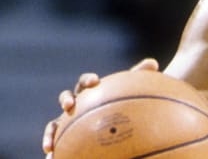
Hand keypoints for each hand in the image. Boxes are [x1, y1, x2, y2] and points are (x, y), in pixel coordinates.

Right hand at [42, 58, 158, 157]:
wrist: (114, 114)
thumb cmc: (122, 100)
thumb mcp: (131, 90)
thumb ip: (139, 77)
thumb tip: (153, 63)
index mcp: (89, 91)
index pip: (85, 82)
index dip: (88, 80)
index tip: (94, 82)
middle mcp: (76, 103)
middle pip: (66, 98)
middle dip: (66, 100)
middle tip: (69, 105)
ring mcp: (68, 120)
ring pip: (55, 124)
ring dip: (51, 132)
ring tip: (50, 144)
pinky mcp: (65, 135)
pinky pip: (57, 142)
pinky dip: (54, 148)